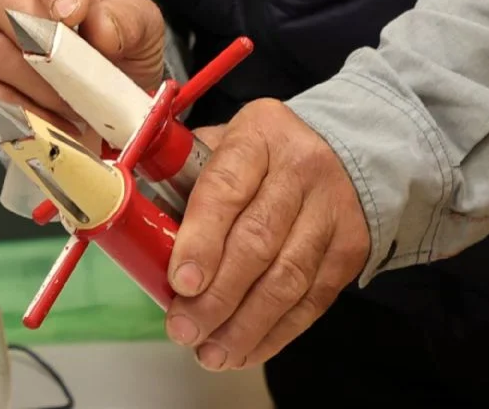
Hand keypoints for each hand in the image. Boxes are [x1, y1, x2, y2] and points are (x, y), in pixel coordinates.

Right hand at [0, 0, 165, 138]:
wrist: (107, 94)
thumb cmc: (119, 50)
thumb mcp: (142, 30)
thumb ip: (130, 20)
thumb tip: (101, 28)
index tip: (72, 17)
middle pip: (2, 2)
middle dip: (39, 45)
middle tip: (73, 78)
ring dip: (36, 88)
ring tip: (73, 108)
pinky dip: (18, 114)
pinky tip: (50, 127)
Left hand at [165, 99, 369, 369]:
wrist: (343, 150)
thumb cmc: (260, 156)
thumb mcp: (221, 145)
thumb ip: (182, 181)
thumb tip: (139, 235)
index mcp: (257, 136)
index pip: (225, 188)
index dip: (201, 240)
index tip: (179, 283)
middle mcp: (301, 169)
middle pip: (257, 242)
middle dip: (217, 296)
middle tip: (184, 329)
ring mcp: (332, 210)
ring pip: (287, 278)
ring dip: (244, 325)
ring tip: (210, 352)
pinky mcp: (350, 248)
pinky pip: (312, 300)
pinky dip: (275, 332)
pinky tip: (243, 350)